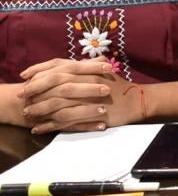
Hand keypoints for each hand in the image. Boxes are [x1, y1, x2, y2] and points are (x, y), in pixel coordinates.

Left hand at [18, 58, 145, 133]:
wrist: (136, 101)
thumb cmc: (119, 86)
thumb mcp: (102, 71)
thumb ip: (84, 68)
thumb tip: (65, 65)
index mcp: (87, 70)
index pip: (58, 66)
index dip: (39, 69)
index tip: (24, 75)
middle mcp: (85, 81)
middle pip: (54, 82)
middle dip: (35, 88)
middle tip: (22, 94)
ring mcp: (87, 98)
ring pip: (56, 102)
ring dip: (39, 108)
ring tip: (28, 113)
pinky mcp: (89, 115)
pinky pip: (64, 121)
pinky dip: (48, 125)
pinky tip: (38, 129)